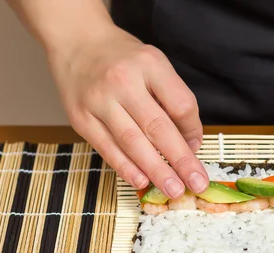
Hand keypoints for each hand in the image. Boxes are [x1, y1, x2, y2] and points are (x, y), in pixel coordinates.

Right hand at [47, 26, 207, 196]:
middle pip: (158, 127)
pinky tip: (142, 182)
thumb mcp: (154, 64)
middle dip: (181, 160)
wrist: (75, 41)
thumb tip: (190, 143)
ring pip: (133, 142)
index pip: (180, 105)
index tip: (197, 147)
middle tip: (197, 183)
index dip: (193, 130)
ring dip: (156, 170)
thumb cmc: (123, 58)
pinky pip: (108, 148)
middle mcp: (123, 81)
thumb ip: (173, 98)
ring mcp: (99, 101)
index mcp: (150, 65)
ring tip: (174, 190)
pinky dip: (126, 168)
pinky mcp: (81, 119)